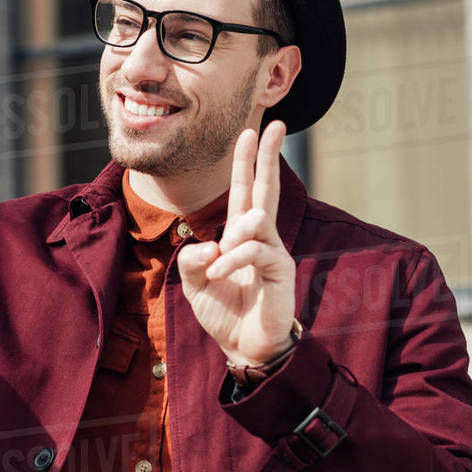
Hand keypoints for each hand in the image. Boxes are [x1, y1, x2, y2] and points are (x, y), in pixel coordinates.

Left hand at [176, 121, 296, 365]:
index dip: (245, 163)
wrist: (243, 347)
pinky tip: (218, 274)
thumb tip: (209, 244)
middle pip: (266, 189)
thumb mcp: (194, 282)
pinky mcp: (280, 270)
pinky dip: (231, 260)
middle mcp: (261, 238)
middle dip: (269, 156)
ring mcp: (273, 252)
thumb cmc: (224, 312)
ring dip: (231, 238)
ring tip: (216, 265)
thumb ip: (191, 259)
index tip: (249, 133)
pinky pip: (255, 251)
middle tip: (276, 124)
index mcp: (240, 235)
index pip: (244, 191)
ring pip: (255, 220)